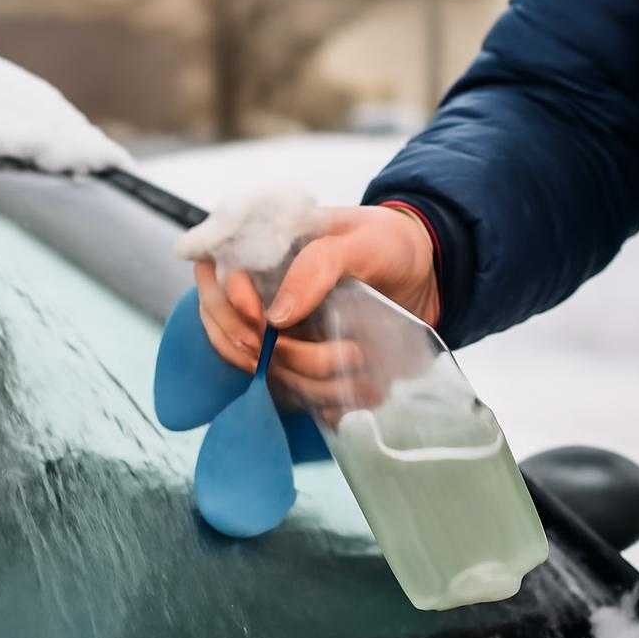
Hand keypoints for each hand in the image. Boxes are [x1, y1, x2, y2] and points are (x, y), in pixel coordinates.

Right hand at [193, 204, 439, 406]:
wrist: (424, 273)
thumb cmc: (389, 243)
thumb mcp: (361, 241)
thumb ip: (317, 265)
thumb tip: (275, 317)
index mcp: (265, 250)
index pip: (214, 275)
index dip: (228, 304)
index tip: (263, 325)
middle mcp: (261, 291)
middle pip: (224, 327)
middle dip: (261, 351)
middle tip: (308, 354)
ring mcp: (279, 329)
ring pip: (257, 366)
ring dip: (303, 376)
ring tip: (357, 360)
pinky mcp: (300, 359)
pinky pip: (288, 389)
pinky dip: (316, 396)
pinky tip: (351, 389)